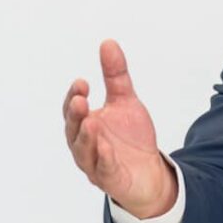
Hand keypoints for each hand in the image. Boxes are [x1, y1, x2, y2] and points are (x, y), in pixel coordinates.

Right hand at [63, 39, 177, 217]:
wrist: (149, 171)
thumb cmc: (130, 137)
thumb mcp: (125, 101)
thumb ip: (115, 76)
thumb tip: (108, 43)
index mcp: (85, 124)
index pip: (73, 109)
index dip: (74, 96)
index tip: (82, 82)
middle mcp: (84, 144)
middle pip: (73, 129)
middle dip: (75, 114)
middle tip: (80, 99)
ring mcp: (95, 164)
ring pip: (84, 152)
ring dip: (86, 137)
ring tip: (91, 122)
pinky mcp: (110, 180)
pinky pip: (104, 170)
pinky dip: (104, 159)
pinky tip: (107, 147)